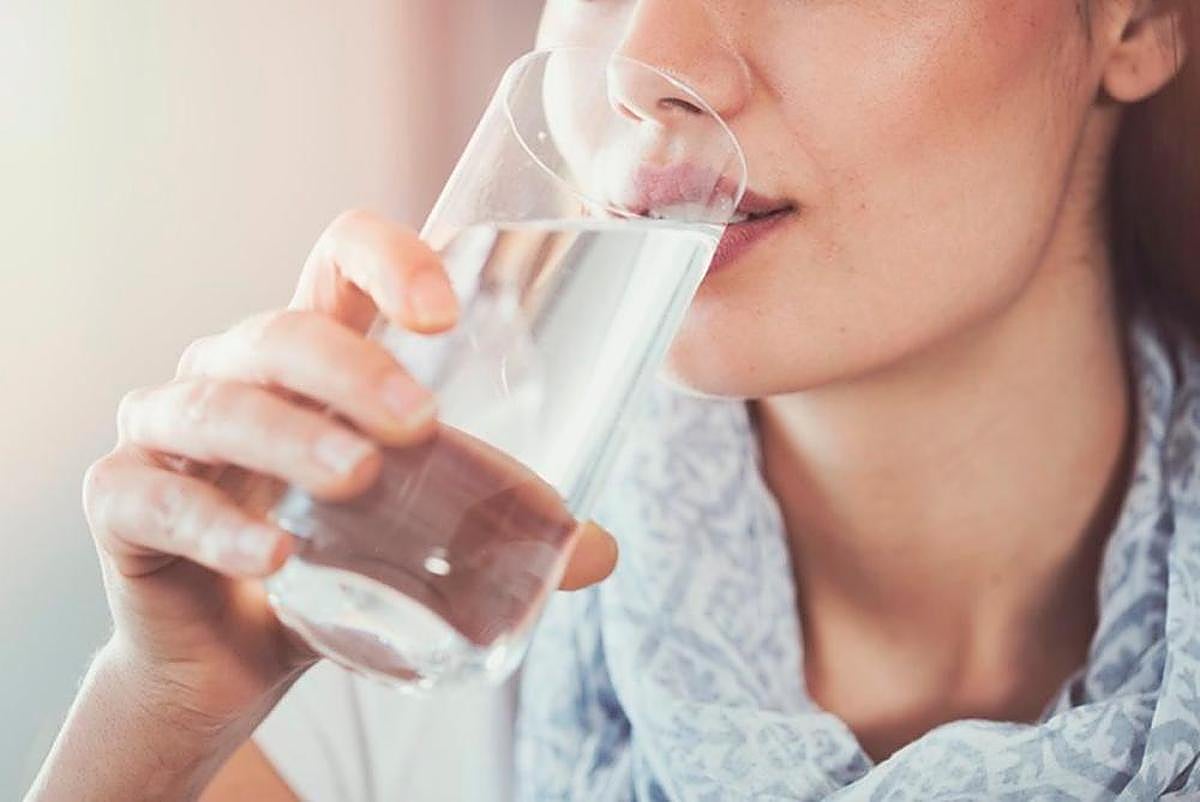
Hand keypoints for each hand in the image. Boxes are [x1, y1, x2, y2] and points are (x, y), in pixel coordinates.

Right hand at [83, 209, 617, 732]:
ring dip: (291, 437)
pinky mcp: (123, 500)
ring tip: (357, 479)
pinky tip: (273, 558)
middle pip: (282, 333)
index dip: (388, 258)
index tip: (446, 311)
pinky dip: (215, 524)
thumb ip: (495, 527)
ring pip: (219, 404)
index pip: (338, 261)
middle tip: (419, 424)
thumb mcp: (417, 532)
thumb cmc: (330, 564)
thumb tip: (598, 551)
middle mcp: (235, 374)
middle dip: (351, 369)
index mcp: (313, 359)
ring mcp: (169, 431)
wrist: (233, 659)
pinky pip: (154, 496)